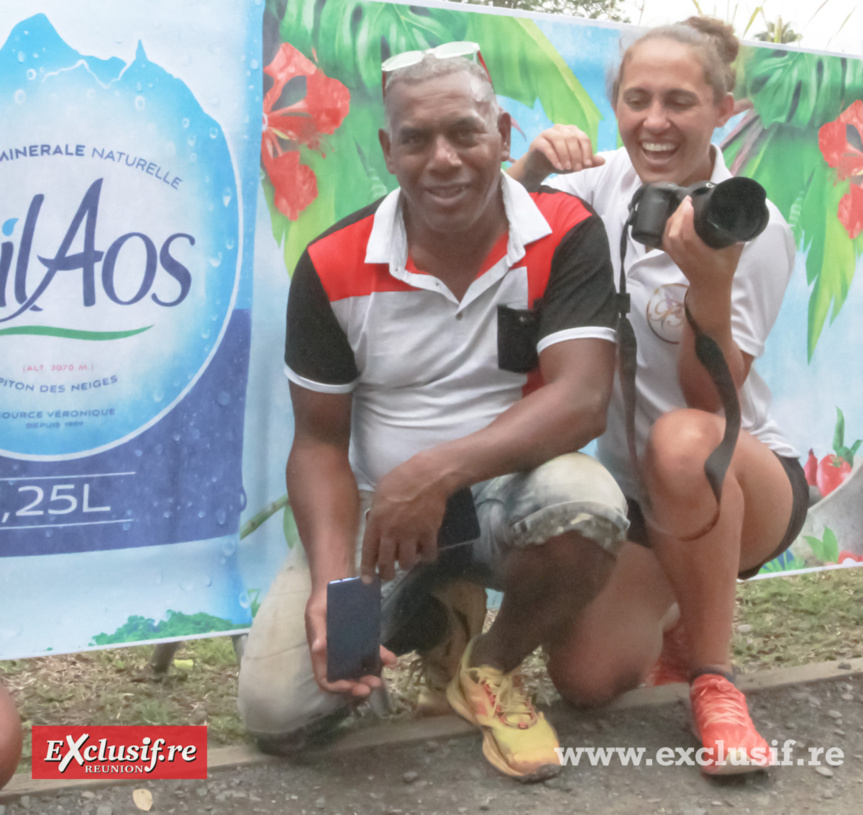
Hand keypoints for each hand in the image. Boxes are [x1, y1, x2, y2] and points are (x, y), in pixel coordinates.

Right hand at [305, 590, 395, 696]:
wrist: (334, 585)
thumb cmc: (321, 601)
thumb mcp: (315, 613)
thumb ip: (317, 631)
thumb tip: (317, 649)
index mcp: (321, 654)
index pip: (325, 678)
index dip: (336, 686)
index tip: (349, 686)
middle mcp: (335, 655)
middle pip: (345, 678)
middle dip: (357, 685)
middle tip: (371, 686)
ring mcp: (350, 649)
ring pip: (359, 669)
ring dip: (369, 676)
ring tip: (380, 680)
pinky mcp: (362, 639)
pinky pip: (372, 652)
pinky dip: (382, 658)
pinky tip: (391, 660)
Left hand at [360, 460, 449, 580]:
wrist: (428, 475)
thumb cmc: (400, 479)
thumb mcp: (379, 493)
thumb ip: (376, 512)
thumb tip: (373, 522)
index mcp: (377, 522)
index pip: (369, 552)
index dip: (368, 570)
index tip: (367, 581)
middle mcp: (392, 533)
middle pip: (387, 563)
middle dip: (386, 573)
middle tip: (388, 574)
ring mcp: (412, 534)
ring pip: (407, 563)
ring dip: (406, 564)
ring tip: (407, 560)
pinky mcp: (429, 533)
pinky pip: (428, 554)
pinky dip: (427, 557)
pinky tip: (426, 553)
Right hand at [514, 124, 604, 188]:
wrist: (540, 166)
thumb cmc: (560, 162)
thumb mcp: (576, 163)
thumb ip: (588, 162)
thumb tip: (603, 161)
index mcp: (572, 131)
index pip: (583, 138)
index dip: (587, 151)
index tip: (588, 165)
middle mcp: (561, 129)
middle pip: (572, 138)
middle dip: (576, 155)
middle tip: (577, 169)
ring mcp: (548, 133)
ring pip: (559, 140)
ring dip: (565, 155)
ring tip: (567, 168)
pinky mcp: (538, 141)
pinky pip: (547, 147)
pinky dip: (554, 158)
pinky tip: (559, 167)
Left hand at [662, 197, 742, 291]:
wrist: (709, 288)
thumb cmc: (723, 270)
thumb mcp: (734, 252)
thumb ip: (736, 235)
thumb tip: (741, 216)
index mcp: (701, 255)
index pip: (687, 237)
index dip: (686, 219)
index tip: (690, 204)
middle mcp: (686, 256)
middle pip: (674, 234)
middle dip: (678, 215)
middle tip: (687, 200)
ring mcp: (677, 257)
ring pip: (668, 237)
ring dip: (672, 219)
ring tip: (682, 206)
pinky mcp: (673, 256)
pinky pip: (665, 240)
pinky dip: (667, 227)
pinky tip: (674, 217)